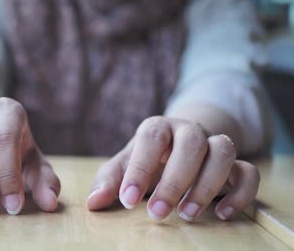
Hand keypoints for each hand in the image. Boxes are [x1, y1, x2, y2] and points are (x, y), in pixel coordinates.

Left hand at [87, 116, 259, 220]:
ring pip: (223, 151)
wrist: (178, 146)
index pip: (151, 138)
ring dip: (207, 186)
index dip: (139, 168)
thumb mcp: (126, 165)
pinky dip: (240, 193)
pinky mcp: (236, 163)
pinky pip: (248, 172)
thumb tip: (93, 202)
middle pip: (191, 144)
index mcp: (158, 128)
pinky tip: (222, 214)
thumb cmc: (148, 158)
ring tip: (186, 215)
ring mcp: (214, 144)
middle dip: (174, 181)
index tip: (128, 200)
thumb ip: (110, 180)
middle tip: (157, 214)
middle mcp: (189, 131)